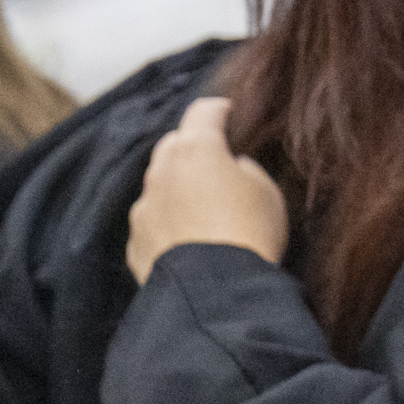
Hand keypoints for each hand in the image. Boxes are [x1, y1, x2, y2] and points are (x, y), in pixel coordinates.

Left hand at [127, 99, 288, 280]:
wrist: (216, 294)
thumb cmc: (250, 235)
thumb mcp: (267, 192)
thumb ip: (246, 169)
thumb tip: (232, 169)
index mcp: (195, 149)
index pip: (203, 111)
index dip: (219, 109)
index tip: (228, 114)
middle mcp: (161, 172)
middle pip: (175, 145)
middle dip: (193, 149)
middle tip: (218, 165)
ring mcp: (144, 209)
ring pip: (160, 186)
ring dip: (178, 190)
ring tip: (205, 212)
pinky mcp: (136, 243)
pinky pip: (153, 224)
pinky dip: (168, 226)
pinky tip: (189, 243)